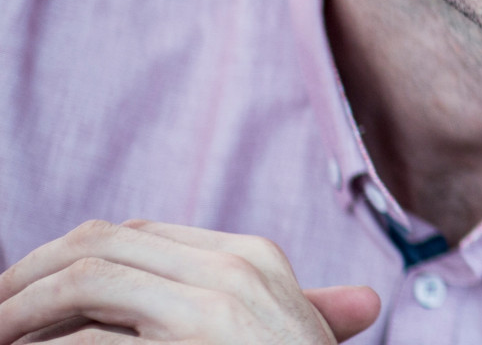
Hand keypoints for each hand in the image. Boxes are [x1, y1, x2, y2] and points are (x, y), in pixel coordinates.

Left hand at [0, 220, 378, 343]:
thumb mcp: (302, 340)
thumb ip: (310, 313)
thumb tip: (360, 302)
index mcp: (256, 261)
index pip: (138, 234)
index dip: (69, 256)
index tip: (27, 290)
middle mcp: (235, 271)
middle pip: (100, 244)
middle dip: (29, 275)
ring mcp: (211, 310)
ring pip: (84, 280)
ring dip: (20, 311)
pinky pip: (86, 342)